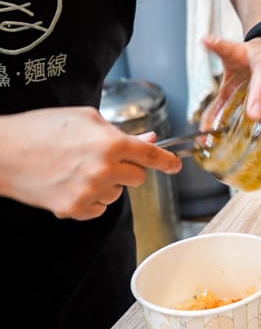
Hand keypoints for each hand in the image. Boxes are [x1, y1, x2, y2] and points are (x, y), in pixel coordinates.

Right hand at [0, 107, 181, 219]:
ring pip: (118, 193)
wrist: (3, 152)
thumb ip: (120, 132)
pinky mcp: (74, 209)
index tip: (176, 166)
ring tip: (79, 169)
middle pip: (139, 178)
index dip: (168, 163)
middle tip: (105, 158)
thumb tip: (149, 141)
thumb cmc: (42, 129)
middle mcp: (105, 170)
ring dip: (108, 183)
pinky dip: (92, 199)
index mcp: (112, 144)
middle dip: (128, 168)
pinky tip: (72, 183)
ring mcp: (89, 192)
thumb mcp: (86, 119)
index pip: (152, 157)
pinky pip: (99, 208)